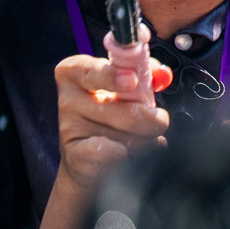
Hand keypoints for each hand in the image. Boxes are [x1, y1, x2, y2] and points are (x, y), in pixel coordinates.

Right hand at [53, 45, 171, 191]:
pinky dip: (130, 157)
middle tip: (159, 121)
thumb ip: (146, 74)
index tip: (132, 80)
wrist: (90, 155)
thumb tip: (161, 74)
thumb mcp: (126, 85)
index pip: (91, 71)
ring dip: (146, 141)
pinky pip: (115, 155)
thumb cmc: (113, 111)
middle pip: (127, 113)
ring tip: (137, 138)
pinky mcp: (75, 157)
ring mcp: (69, 129)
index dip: (112, 76)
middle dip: (153, 121)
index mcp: (76, 72)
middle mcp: (68, 99)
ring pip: (129, 138)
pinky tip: (126, 155)